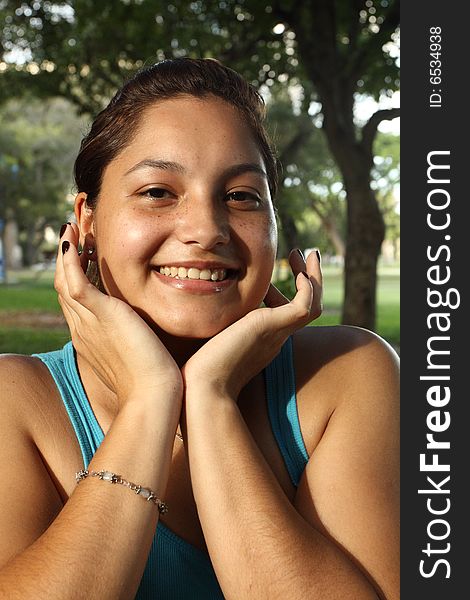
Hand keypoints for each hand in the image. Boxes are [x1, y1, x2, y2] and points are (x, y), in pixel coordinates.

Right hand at [54, 223, 182, 404]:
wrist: (154, 397)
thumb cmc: (154, 382)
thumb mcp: (141, 355)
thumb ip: (139, 340)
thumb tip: (152, 333)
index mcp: (91, 339)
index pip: (77, 301)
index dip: (76, 277)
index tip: (85, 256)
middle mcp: (83, 329)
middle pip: (65, 288)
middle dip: (66, 260)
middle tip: (74, 235)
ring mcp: (89, 322)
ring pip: (65, 281)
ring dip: (65, 253)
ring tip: (71, 229)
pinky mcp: (101, 316)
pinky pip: (75, 282)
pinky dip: (70, 259)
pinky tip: (72, 239)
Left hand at [182, 248, 321, 397]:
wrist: (203, 385)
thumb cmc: (200, 367)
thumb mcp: (212, 336)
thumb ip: (216, 323)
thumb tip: (201, 304)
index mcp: (264, 340)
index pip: (284, 314)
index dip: (281, 292)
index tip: (268, 277)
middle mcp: (276, 337)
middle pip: (307, 308)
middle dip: (307, 279)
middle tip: (299, 254)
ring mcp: (278, 333)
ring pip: (312, 306)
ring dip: (313, 278)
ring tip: (307, 252)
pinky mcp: (274, 327)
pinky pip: (305, 307)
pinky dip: (308, 289)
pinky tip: (301, 273)